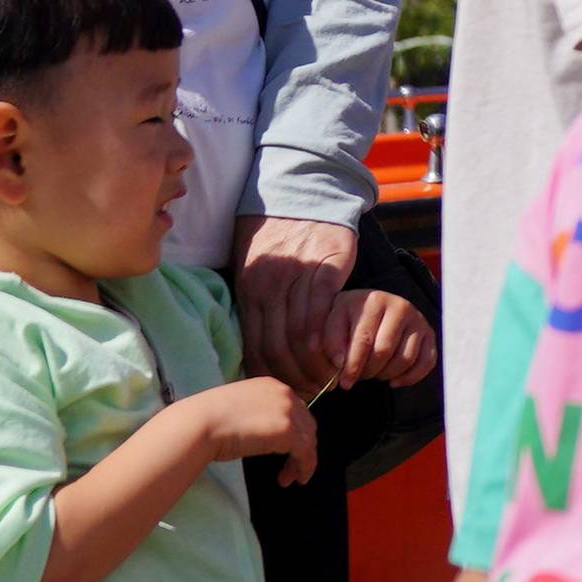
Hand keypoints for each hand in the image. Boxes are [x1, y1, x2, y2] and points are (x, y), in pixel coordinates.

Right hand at [192, 377, 320, 483]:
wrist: (201, 424)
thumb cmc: (208, 418)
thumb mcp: (239, 407)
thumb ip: (257, 413)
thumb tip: (262, 431)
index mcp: (271, 385)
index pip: (294, 409)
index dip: (294, 430)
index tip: (287, 448)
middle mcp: (285, 394)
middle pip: (306, 424)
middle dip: (301, 447)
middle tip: (290, 466)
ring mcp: (288, 412)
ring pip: (308, 440)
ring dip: (302, 461)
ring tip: (290, 478)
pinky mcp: (289, 432)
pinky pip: (307, 453)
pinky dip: (305, 467)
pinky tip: (296, 479)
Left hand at [232, 215, 358, 394]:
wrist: (300, 190)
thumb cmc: (274, 232)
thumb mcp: (251, 266)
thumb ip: (255, 302)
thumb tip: (254, 343)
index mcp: (248, 290)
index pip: (255, 345)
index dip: (270, 373)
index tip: (284, 389)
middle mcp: (267, 286)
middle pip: (276, 345)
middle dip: (293, 374)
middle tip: (309, 390)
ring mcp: (294, 277)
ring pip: (299, 333)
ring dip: (312, 362)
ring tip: (325, 377)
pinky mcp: (323, 267)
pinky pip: (320, 309)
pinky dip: (325, 334)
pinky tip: (332, 352)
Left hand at [326, 289, 437, 390]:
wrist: (371, 309)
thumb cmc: (349, 318)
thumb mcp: (333, 322)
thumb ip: (330, 340)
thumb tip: (340, 363)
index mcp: (374, 300)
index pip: (364, 340)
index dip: (353, 365)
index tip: (344, 382)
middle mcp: (400, 306)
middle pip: (385, 351)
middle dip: (368, 371)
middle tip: (358, 376)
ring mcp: (418, 320)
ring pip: (405, 359)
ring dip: (386, 374)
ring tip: (373, 373)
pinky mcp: (429, 334)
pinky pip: (426, 362)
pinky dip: (410, 377)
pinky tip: (393, 381)